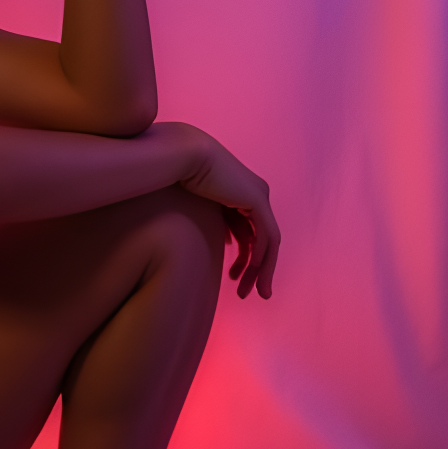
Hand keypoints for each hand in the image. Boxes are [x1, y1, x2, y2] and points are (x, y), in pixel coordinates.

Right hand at [155, 122, 280, 298]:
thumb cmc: (178, 176)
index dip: (244, 258)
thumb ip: (217, 224)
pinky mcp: (256, 199)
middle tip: (246, 293)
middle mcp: (254, 194)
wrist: (181, 155)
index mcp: (240, 194)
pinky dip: (262, 255)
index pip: (249, 233)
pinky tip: (253, 271)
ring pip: (269, 242)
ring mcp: (258, 196)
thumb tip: (228, 243)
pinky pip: (266, 235)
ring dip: (261, 270)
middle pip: (261, 240)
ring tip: (252, 292)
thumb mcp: (200, 207)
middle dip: (255, 270)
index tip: (232, 278)